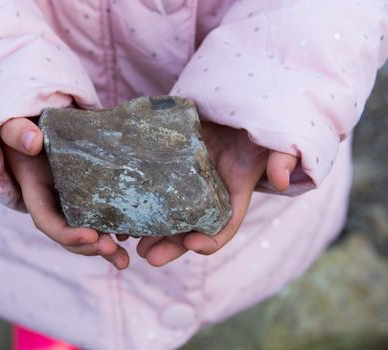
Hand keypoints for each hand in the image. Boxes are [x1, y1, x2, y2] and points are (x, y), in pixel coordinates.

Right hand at [0, 117, 129, 269]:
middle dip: (90, 247)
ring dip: (105, 248)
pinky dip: (115, 231)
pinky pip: (100, 219)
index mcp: (35, 194)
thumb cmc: (24, 130)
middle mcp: (53, 205)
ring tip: (124, 259)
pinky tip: (134, 237)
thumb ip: (17, 132)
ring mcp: (71, 205)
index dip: (67, 233)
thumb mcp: (14, 129)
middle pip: (69, 235)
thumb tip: (32, 141)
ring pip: (87, 233)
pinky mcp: (87, 198)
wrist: (37, 130)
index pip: (47, 221)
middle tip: (113, 249)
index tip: (91, 235)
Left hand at [136, 122, 297, 265]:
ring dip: (150, 231)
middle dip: (170, 245)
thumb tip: (281, 179)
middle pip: (188, 227)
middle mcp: (207, 192)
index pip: (224, 225)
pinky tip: (122, 211)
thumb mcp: (277, 139)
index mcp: (233, 193)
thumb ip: (283, 157)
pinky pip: (153, 186)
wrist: (233, 102)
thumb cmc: (258, 123)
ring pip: (167, 212)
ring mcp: (185, 178)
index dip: (210, 239)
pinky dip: (140, 201)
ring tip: (131, 242)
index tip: (193, 243)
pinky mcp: (167, 162)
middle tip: (148, 257)